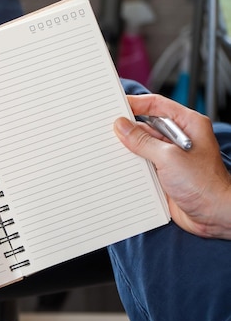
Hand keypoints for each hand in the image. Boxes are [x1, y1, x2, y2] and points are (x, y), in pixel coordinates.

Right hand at [114, 94, 230, 238]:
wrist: (214, 216)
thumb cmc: (206, 186)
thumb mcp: (169, 158)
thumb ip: (142, 141)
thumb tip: (122, 127)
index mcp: (188, 125)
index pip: (157, 105)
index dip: (135, 103)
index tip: (115, 105)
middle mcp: (179, 138)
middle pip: (146, 125)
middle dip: (127, 128)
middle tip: (107, 129)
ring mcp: (170, 156)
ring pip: (141, 145)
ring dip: (128, 148)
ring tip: (110, 149)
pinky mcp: (163, 173)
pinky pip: (141, 163)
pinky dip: (130, 165)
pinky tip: (118, 166)